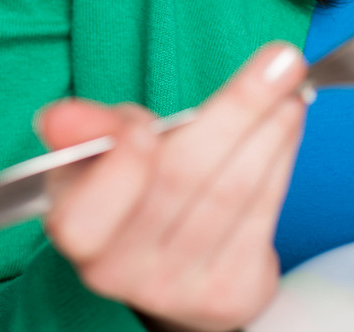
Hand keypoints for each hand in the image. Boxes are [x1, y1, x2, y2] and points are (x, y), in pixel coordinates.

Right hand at [35, 42, 308, 331]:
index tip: (146, 123)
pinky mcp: (229, 294)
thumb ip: (95, 129)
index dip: (120, 164)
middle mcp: (122, 269)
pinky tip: (289, 121)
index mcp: (80, 229)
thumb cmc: (137, 187)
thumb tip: (61, 119)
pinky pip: (263, 213)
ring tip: (292, 83)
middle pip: (184, 177)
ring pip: (234, 190)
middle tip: (281, 60)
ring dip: (272, 127)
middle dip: (239, 109)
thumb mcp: (107, 152)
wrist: (173, 264)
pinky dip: (281, 157)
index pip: (90, 208)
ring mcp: (178, 286)